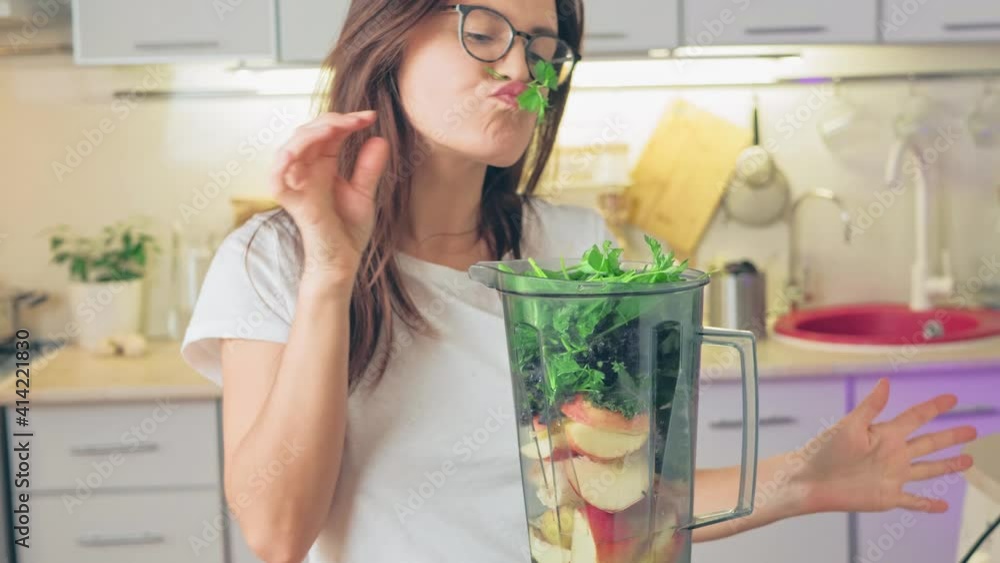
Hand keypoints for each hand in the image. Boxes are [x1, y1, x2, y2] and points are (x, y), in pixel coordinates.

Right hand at [270, 110, 389, 283]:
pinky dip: (283, 162)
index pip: (327, 132)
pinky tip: (299, 150)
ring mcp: (296, 184)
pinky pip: (277, 178)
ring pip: (290, 147)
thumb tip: (379, 139)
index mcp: (321, 164)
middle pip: (308, 133)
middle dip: (331, 121)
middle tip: (357, 119)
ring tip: (335, 126)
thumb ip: (369, 168)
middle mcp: (305, 170)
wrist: (344, 259)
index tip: (370, 117)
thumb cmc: (348, 230)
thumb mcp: (364, 192)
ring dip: (310, 133)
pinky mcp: (290, 201)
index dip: (346, 120)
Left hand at [796, 378, 977, 513]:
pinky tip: (943, 506)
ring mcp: (892, 476)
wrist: (809, 480)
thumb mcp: (849, 425)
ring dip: (948, 466)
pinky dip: (928, 505)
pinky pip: (913, 501)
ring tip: (968, 461)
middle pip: (929, 443)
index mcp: (885, 433)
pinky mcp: (887, 496)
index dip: (934, 407)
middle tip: (972, 430)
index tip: (952, 398)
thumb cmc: (823, 450)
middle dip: (951, 437)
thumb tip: (886, 381)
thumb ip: (871, 406)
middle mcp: (893, 453)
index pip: (916, 417)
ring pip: (927, 470)